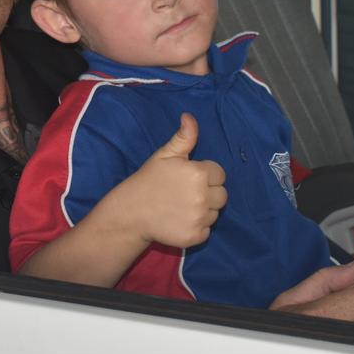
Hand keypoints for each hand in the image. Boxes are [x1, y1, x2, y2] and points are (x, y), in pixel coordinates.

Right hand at [112, 113, 227, 247]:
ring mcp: (200, 218)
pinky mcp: (195, 236)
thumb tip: (189, 117)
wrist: (130, 213)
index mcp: (199, 173)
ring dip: (204, 210)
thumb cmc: (148, 180)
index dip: (205, 175)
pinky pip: (207, 230)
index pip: (219, 174)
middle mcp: (203, 196)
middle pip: (222, 195)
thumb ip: (183, 137)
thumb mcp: (164, 155)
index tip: (188, 178)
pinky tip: (180, 220)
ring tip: (181, 207)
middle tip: (185, 193)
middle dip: (208, 193)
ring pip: (215, 213)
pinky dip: (197, 227)